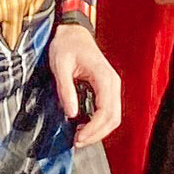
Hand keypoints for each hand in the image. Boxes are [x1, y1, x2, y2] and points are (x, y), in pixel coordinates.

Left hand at [49, 22, 123, 145]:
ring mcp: (112, 86)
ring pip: (113, 117)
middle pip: (114, 118)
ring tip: (79, 137)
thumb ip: (66, 89)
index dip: (93, 129)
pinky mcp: (107, 89)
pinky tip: (84, 126)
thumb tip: (71, 114)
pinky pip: (108, 111)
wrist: (72, 32)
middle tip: (77, 142)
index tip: (78, 137)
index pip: (106, 111)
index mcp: (104, 77)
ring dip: (99, 131)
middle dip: (96, 134)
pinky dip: (99, 123)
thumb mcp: (60, 65)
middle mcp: (113, 83)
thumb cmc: (66, 45)